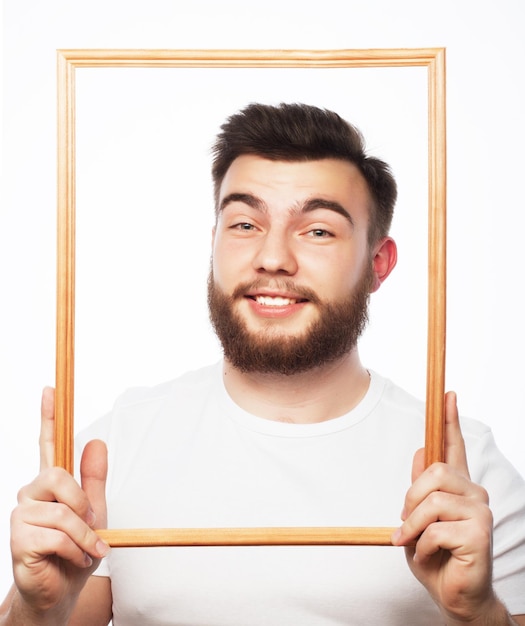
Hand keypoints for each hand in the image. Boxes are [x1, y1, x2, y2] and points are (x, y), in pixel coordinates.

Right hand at [8, 387, 108, 621]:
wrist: (62, 591)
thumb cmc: (76, 550)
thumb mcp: (95, 511)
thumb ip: (94, 478)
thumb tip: (96, 442)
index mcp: (51, 484)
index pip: (48, 444)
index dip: (48, 417)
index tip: (49, 389)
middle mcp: (32, 494)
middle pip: (58, 476)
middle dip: (82, 502)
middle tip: (91, 524)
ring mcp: (22, 515)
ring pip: (62, 511)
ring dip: (84, 534)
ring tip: (88, 549)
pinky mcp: (18, 538)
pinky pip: (57, 535)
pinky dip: (76, 550)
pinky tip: (73, 560)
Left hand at [392, 392, 496, 622]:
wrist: (454, 596)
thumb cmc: (437, 556)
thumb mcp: (418, 519)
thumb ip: (421, 489)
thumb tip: (420, 453)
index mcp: (459, 488)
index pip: (455, 447)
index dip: (451, 420)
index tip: (448, 394)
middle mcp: (475, 495)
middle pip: (435, 472)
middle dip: (410, 498)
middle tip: (405, 523)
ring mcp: (480, 514)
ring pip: (432, 501)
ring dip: (412, 526)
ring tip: (412, 543)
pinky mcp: (480, 535)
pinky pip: (435, 530)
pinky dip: (422, 546)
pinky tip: (430, 556)